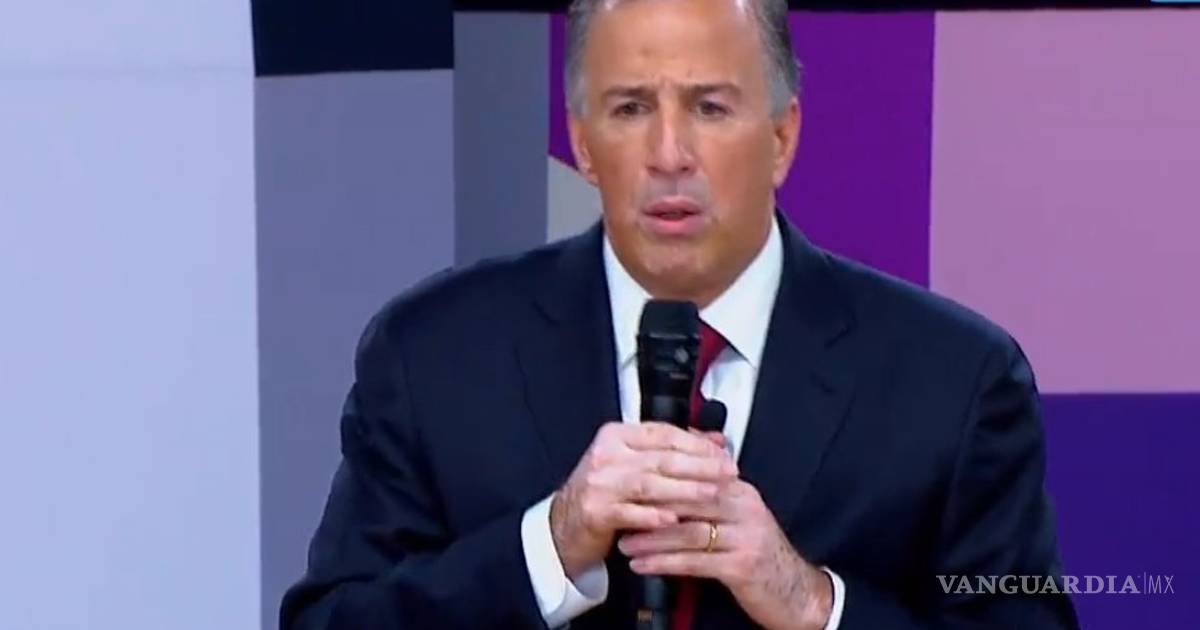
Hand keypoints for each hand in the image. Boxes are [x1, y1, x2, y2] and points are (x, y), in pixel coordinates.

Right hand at [550, 422, 737, 578]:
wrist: (566, 523)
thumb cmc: (606, 492)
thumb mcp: (635, 464)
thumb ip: (673, 451)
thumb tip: (716, 441)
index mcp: (617, 436)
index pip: (663, 433)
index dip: (697, 444)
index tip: (723, 454)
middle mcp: (607, 455)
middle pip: (661, 458)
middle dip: (699, 466)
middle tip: (727, 472)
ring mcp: (599, 483)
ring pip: (649, 484)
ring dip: (684, 490)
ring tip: (711, 494)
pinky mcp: (595, 510)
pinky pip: (629, 513)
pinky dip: (653, 516)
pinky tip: (674, 519)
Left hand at [618, 474, 832, 629]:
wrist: (797, 593)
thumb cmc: (760, 555)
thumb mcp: (739, 519)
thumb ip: (710, 498)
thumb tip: (672, 481)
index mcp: (740, 491)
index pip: (694, 476)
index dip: (658, 481)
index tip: (628, 485)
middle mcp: (745, 508)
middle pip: (688, 500)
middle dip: (649, 506)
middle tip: (619, 511)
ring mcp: (745, 536)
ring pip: (688, 531)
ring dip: (651, 538)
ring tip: (625, 542)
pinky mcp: (743, 565)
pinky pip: (695, 561)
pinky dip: (664, 562)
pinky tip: (644, 565)